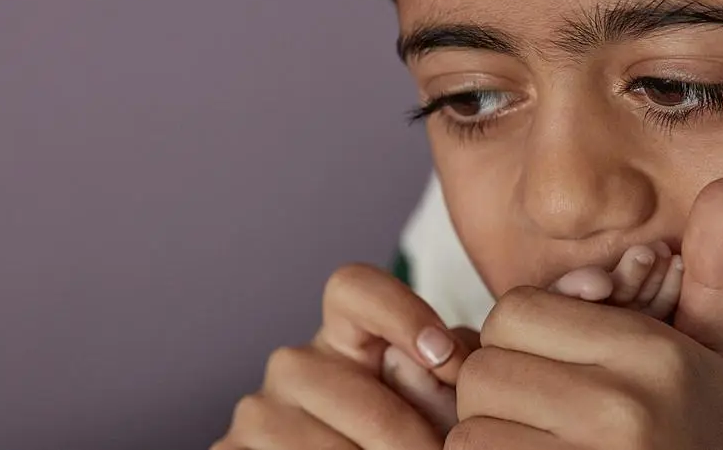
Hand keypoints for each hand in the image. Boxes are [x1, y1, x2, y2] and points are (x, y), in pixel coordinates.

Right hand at [213, 264, 473, 449]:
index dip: (401, 313)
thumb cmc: (403, 438)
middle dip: (409, 439)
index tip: (445, 359)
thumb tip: (464, 366)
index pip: (354, 287)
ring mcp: (258, 412)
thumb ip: (452, 371)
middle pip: (355, 393)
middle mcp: (295, 365)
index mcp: (345, 337)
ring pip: (322, 445)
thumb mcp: (435, 401)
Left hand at [447, 178, 722, 449]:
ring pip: (468, 427)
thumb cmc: (692, 444)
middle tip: (546, 421)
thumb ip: (716, 275)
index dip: (525, 342)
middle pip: (485, 368)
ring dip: (491, 442)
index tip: (560, 372)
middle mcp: (624, 412)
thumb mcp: (714, 363)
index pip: (517, 312)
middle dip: (503, 394)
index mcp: (658, 359)